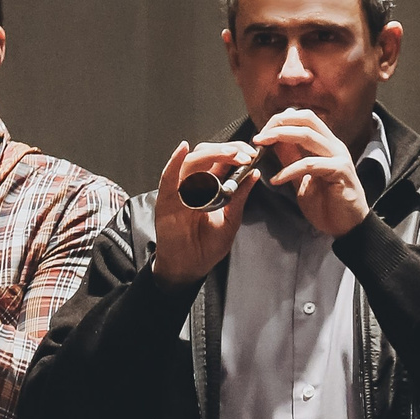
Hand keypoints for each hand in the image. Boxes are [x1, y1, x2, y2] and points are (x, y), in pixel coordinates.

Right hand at [150, 142, 258, 285]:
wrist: (190, 267)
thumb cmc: (207, 246)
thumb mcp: (231, 221)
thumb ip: (239, 197)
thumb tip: (254, 174)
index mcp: (210, 187)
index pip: (221, 161)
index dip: (236, 153)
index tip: (251, 154)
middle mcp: (194, 185)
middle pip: (206, 155)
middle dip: (226, 151)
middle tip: (244, 154)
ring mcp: (179, 190)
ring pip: (192, 162)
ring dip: (211, 154)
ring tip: (229, 153)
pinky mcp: (165, 199)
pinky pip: (168, 177)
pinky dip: (174, 162)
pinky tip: (183, 150)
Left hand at [256, 109, 370, 238]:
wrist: (346, 227)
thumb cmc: (327, 204)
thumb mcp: (301, 178)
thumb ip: (291, 158)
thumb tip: (273, 141)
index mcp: (327, 144)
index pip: (304, 118)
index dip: (281, 121)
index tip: (261, 134)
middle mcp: (334, 146)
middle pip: (306, 119)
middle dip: (279, 124)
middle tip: (259, 137)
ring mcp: (339, 157)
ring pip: (307, 136)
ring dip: (280, 137)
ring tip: (261, 147)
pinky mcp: (340, 171)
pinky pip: (310, 164)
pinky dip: (289, 170)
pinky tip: (276, 179)